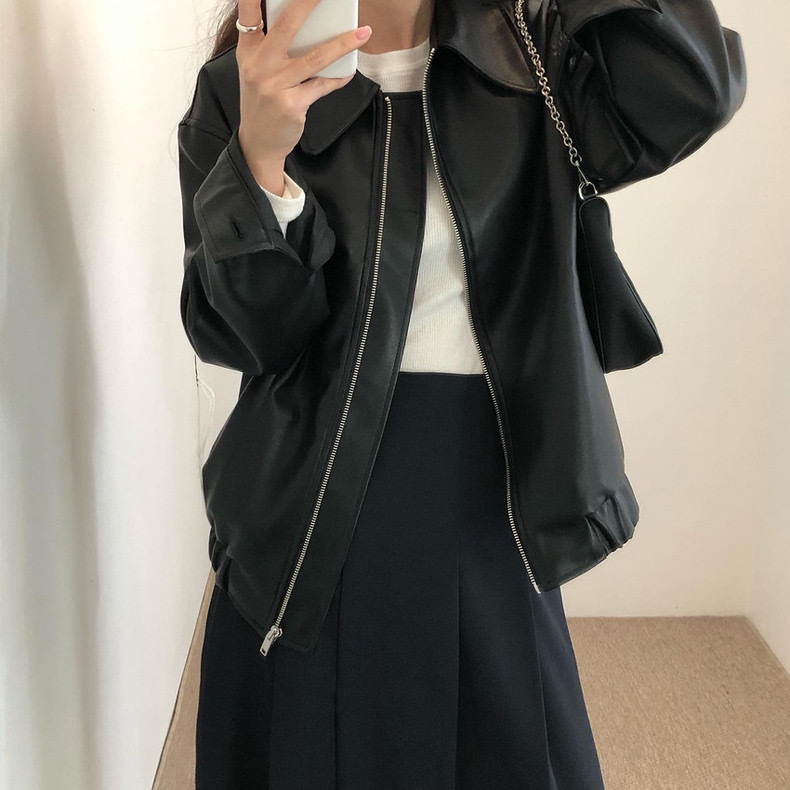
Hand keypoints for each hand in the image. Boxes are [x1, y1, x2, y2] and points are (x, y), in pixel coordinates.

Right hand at [236, 0, 371, 174]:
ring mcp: (275, 85)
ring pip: (314, 57)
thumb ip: (272, 49)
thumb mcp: (257, 72)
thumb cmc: (262, 103)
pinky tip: (348, 72)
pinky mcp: (291, 105)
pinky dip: (337, 79)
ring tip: (362, 33)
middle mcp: (259, 65)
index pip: (248, 15)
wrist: (258, 143)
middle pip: (287, 26)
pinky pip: (321, 86)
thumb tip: (310, 30)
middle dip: (309, 3)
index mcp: (248, 52)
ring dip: (342, 44)